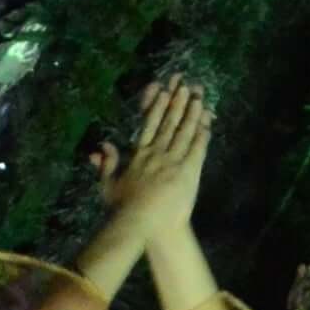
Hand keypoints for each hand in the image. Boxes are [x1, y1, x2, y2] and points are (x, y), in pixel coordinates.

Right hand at [110, 79, 215, 224]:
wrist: (140, 223)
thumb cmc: (123, 208)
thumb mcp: (108, 184)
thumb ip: (106, 164)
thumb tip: (101, 146)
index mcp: (139, 155)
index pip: (149, 124)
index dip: (158, 106)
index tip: (163, 91)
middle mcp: (157, 153)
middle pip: (170, 123)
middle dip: (178, 103)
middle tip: (186, 86)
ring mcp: (173, 161)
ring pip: (185, 132)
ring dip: (193, 113)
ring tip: (199, 97)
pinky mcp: (188, 171)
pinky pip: (197, 148)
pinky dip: (203, 134)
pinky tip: (208, 122)